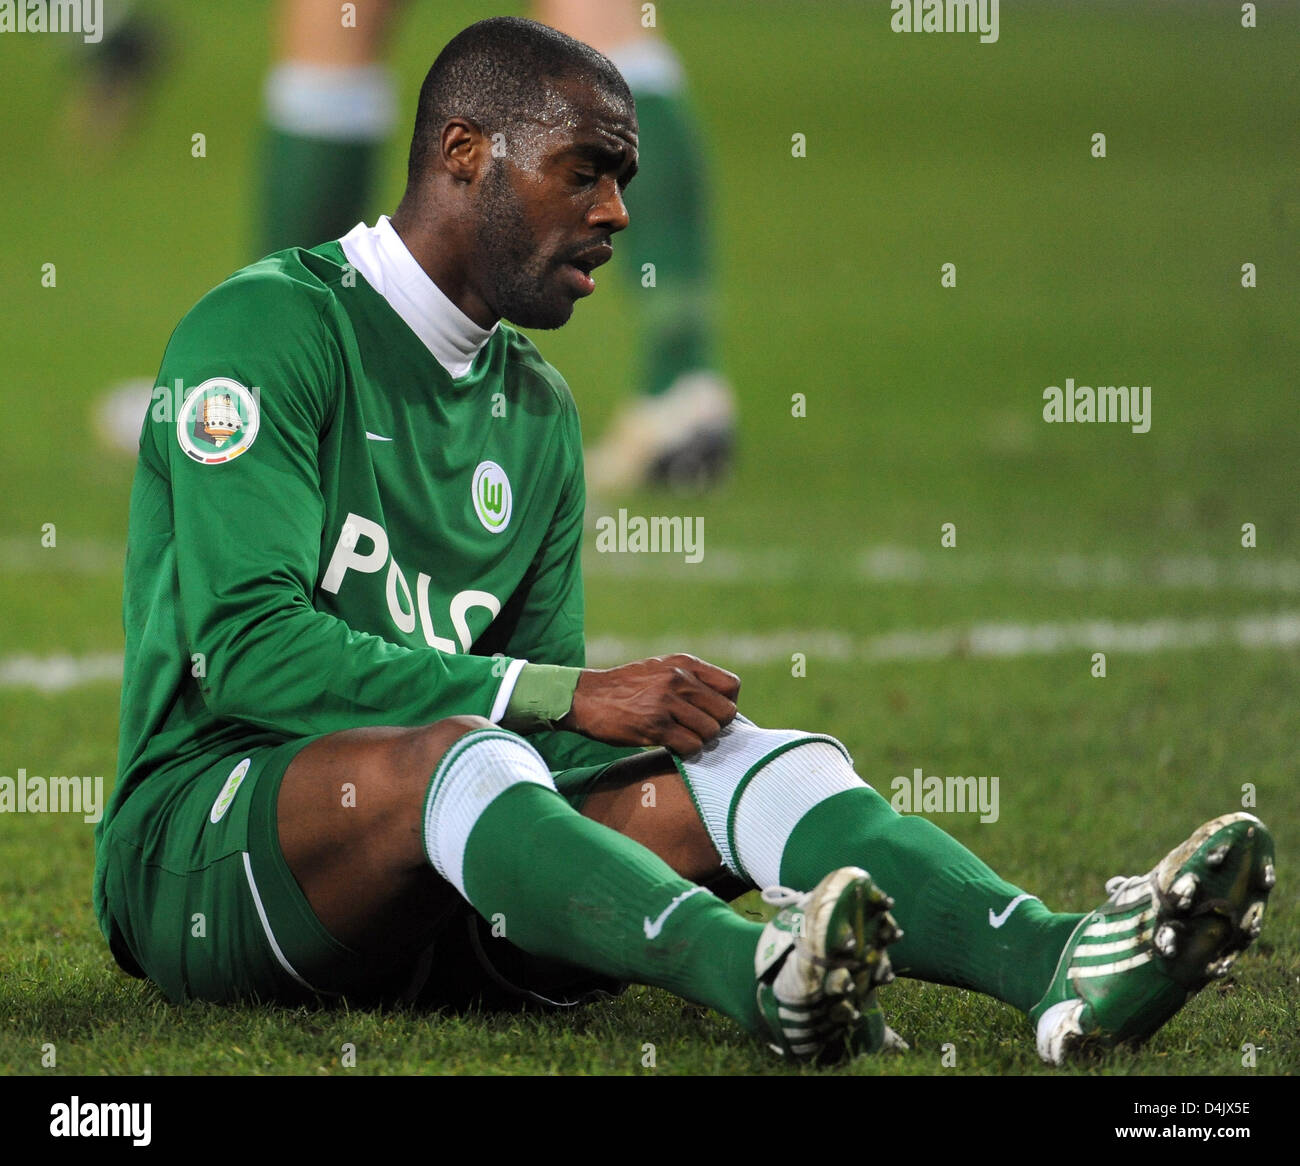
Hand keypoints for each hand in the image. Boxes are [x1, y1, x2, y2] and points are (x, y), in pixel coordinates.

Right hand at [559, 653, 739, 755]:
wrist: (586, 697)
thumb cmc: (626, 687)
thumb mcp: (660, 669)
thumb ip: (690, 680)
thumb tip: (725, 705)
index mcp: (683, 663)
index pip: (731, 685)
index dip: (726, 703)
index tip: (711, 712)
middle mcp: (678, 679)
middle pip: (726, 712)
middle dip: (715, 725)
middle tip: (697, 729)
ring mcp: (667, 702)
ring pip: (710, 731)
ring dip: (699, 740)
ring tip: (682, 736)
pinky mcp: (655, 726)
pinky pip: (691, 745)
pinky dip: (686, 750)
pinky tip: (672, 744)